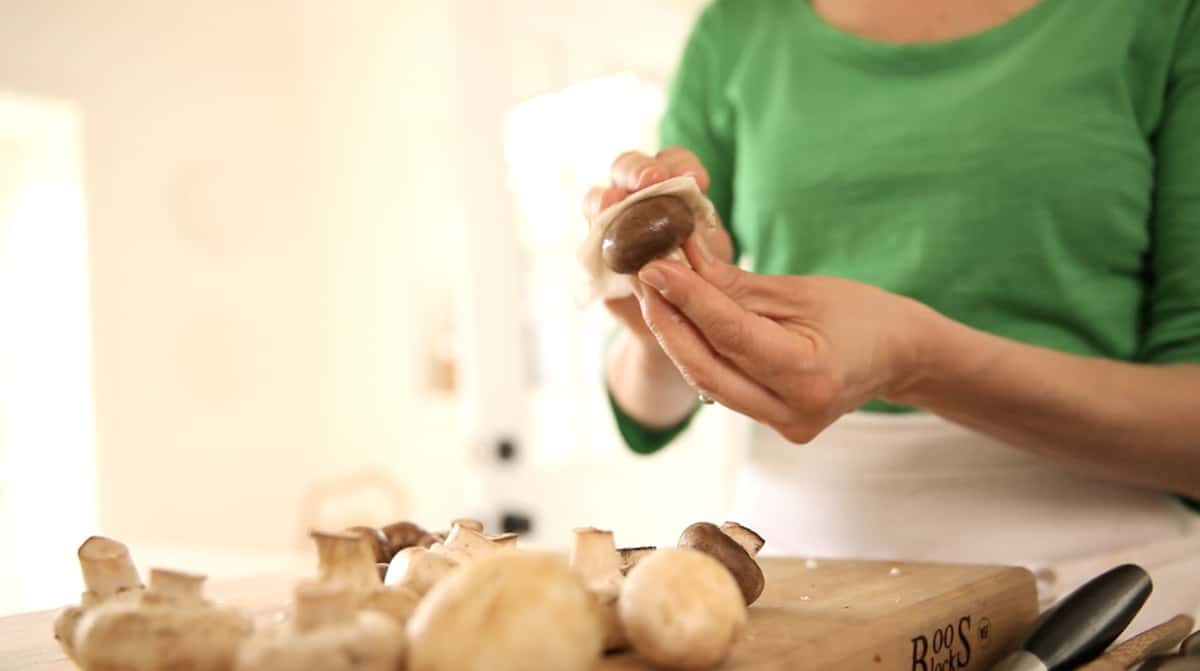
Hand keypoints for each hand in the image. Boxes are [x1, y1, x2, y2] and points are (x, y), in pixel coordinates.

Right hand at [582, 146, 733, 346]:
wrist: (681, 323)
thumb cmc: (704, 281)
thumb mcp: (714, 262)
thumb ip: (702, 248)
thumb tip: (691, 239)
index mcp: (670, 189)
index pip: (672, 162)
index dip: (680, 166)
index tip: (697, 183)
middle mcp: (635, 200)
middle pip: (625, 168)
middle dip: (635, 170)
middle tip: (651, 180)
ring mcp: (609, 227)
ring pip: (597, 201)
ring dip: (604, 201)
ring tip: (613, 208)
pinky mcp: (594, 260)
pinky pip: (586, 248)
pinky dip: (594, 246)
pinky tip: (607, 253)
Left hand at [634, 236, 932, 442]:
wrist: (899, 356)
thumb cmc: (860, 313)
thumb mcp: (799, 290)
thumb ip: (734, 283)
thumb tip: (679, 258)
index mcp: (810, 377)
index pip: (731, 335)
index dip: (687, 299)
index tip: (653, 266)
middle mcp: (793, 412)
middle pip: (706, 367)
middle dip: (668, 321)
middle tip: (644, 278)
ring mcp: (782, 425)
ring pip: (707, 380)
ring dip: (675, 335)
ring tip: (655, 292)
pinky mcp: (772, 423)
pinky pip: (721, 385)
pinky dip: (697, 351)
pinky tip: (679, 318)